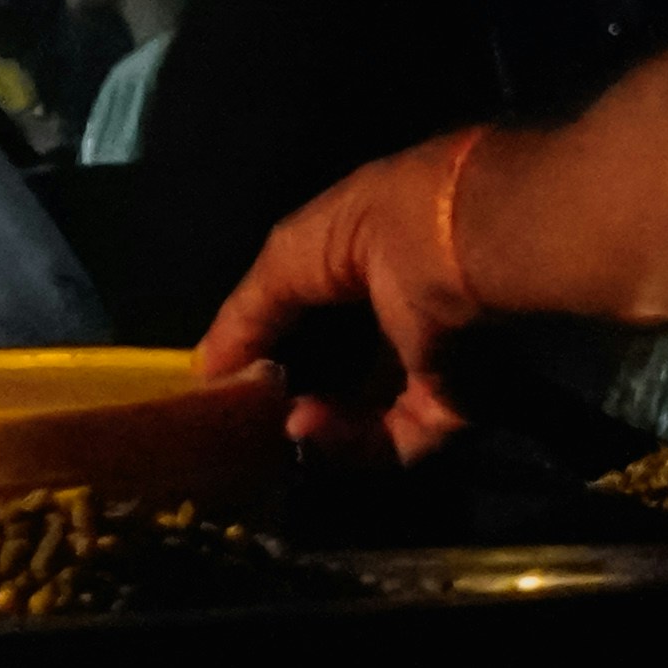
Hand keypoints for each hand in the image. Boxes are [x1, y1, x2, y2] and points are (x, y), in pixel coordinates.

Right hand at [200, 126, 495, 458]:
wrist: (462, 243)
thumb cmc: (374, 225)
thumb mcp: (291, 253)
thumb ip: (247, 312)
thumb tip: (204, 367)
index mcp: (370, 263)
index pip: (315, 316)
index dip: (272, 348)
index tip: (230, 382)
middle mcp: (403, 314)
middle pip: (341, 373)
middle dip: (293, 397)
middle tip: (250, 419)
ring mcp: (432, 363)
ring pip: (367, 415)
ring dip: (318, 425)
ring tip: (277, 426)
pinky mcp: (455, 402)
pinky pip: (397, 438)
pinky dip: (352, 443)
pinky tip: (309, 430)